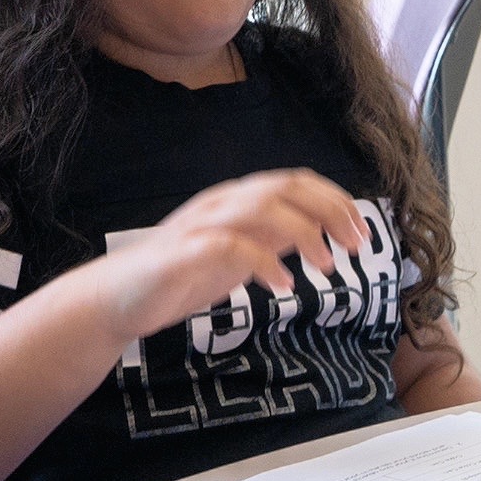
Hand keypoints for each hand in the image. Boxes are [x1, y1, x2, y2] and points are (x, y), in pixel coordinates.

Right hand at [81, 168, 375, 342]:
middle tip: (356, 246)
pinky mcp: (184, 253)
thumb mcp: (242, 253)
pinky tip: (283, 285)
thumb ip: (275, 238)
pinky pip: (231, 245)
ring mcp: (201, 225)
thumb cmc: (182, 276)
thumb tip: (321, 231)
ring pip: (261, 207)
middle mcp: (222, 203)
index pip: (296, 182)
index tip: (362, 232)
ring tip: (328, 266)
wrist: (119, 298)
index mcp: (238, 201)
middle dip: (330, 210)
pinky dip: (264, 261)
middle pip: (286, 186)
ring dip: (303, 232)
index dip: (336, 200)